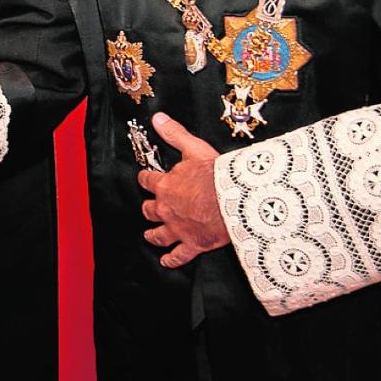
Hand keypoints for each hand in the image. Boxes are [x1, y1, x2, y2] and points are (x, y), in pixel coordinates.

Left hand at [137, 112, 229, 267]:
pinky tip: (166, 261)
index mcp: (166, 186)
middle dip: (149, 208)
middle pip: (150, 209)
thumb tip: (158, 119)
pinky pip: (179, 255)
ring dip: (153, 235)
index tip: (145, 179)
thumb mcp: (194, 148)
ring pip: (159, 234)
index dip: (146, 179)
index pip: (147, 181)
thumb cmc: (216, 175)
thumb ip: (174, 134)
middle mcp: (167, 208)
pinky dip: (171, 260)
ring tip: (150, 236)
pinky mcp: (192, 244)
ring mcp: (178, 228)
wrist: (235, 200)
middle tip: (148, 209)